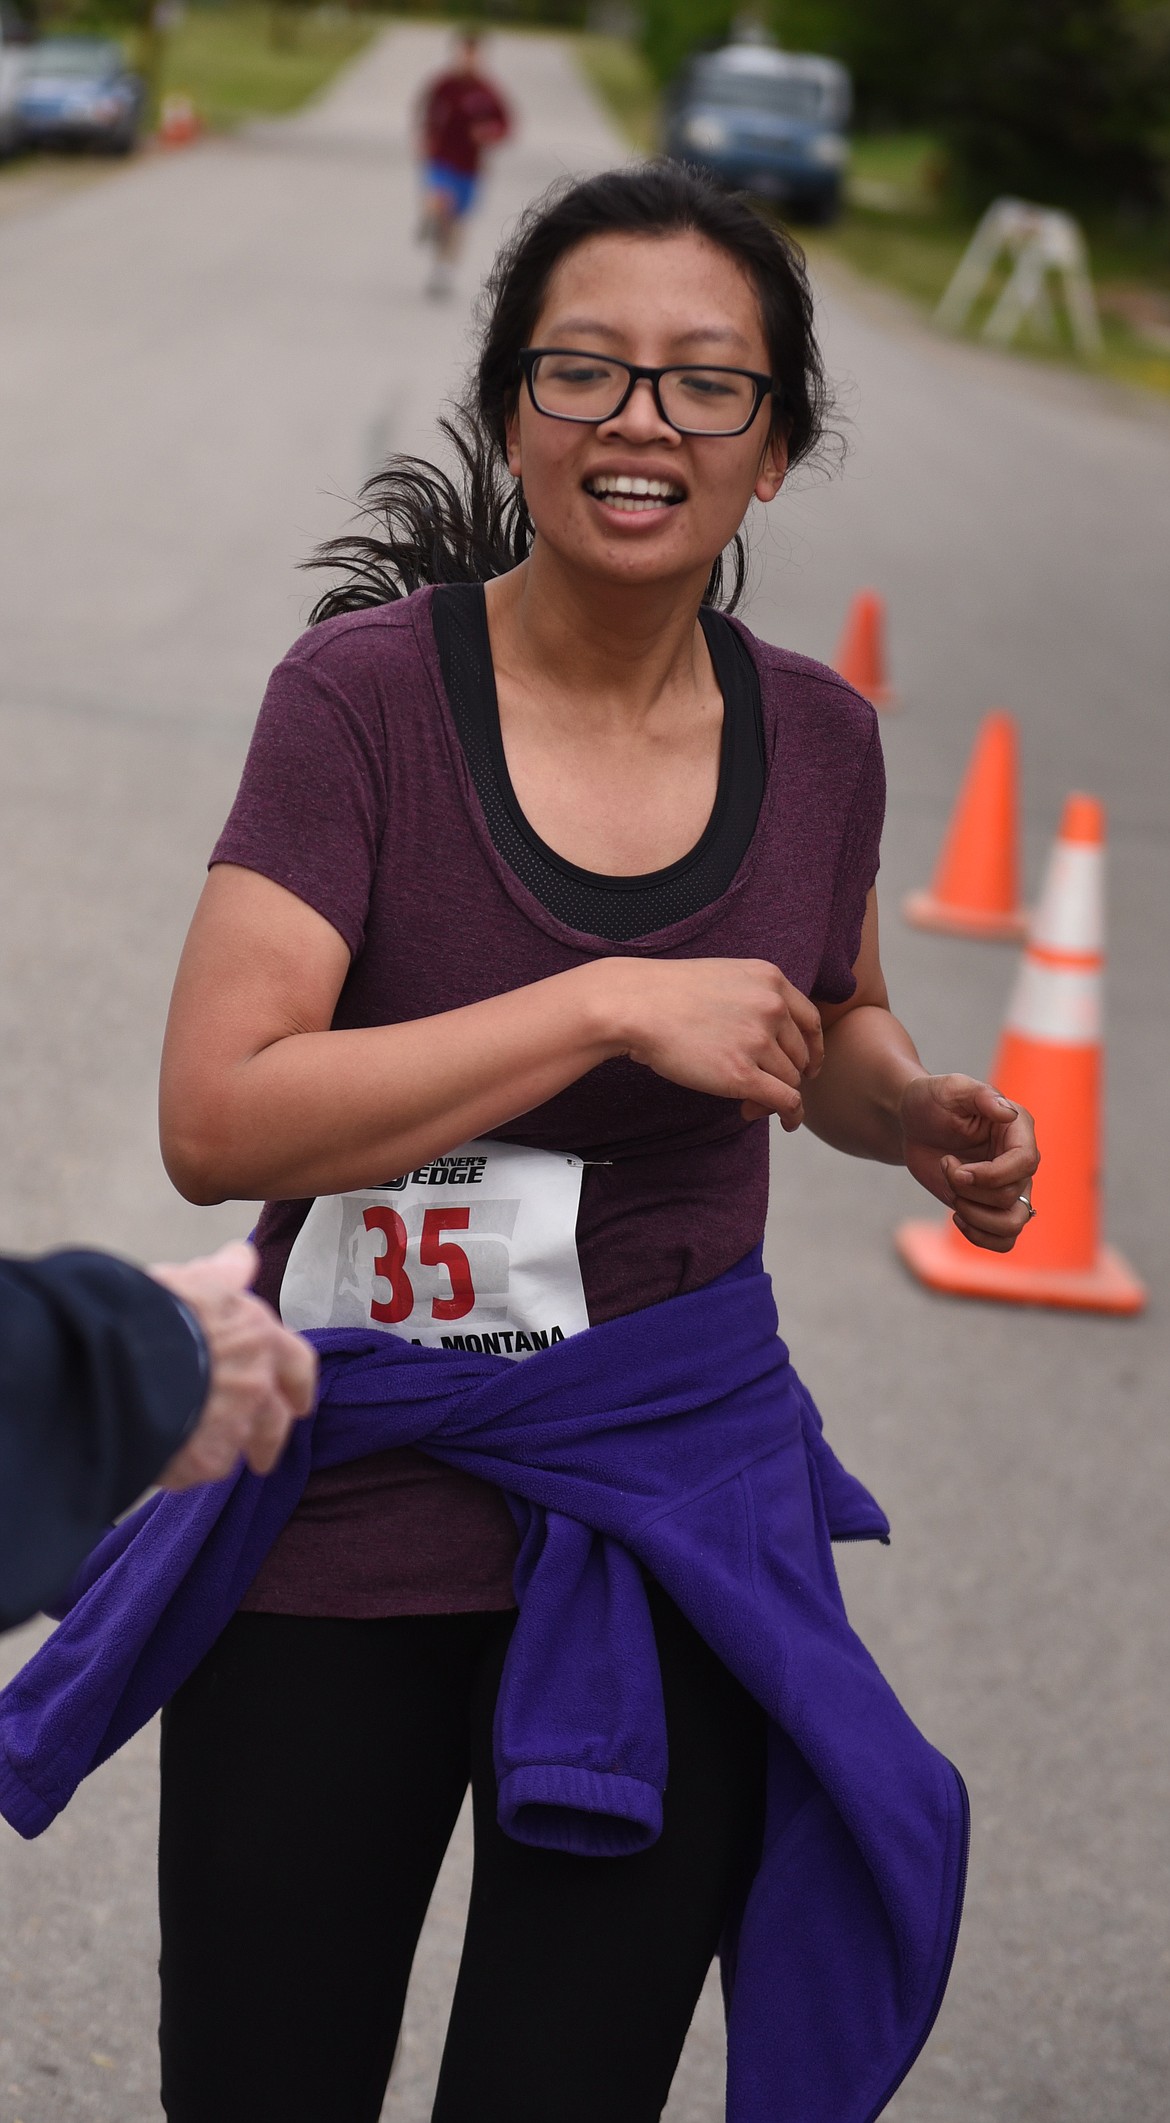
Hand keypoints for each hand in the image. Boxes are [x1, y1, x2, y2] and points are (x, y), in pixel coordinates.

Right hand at [149, 1241, 317, 1487]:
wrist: (118, 1359)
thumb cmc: (156, 1311)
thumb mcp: (193, 1280)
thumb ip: (224, 1273)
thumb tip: (241, 1257)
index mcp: (259, 1338)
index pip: (297, 1364)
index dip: (298, 1384)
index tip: (299, 1403)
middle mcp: (256, 1385)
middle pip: (275, 1422)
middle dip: (269, 1439)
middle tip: (260, 1456)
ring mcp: (233, 1426)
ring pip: (238, 1447)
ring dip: (224, 1449)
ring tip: (198, 1451)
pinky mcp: (203, 1460)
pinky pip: (200, 1468)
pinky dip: (186, 1465)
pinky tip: (165, 1457)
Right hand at [602, 957, 823, 1131]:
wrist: (635, 1005)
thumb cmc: (666, 994)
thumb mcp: (724, 978)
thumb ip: (753, 997)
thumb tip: (767, 1035)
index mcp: (771, 980)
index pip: (811, 1021)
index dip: (813, 1048)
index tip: (807, 1065)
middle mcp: (772, 1007)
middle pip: (800, 1054)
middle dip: (789, 1075)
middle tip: (766, 1088)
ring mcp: (759, 1041)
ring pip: (791, 1079)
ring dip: (778, 1096)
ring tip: (753, 1103)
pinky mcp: (741, 1075)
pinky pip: (785, 1100)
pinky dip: (791, 1114)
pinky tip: (786, 1122)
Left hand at [899, 1075, 1038, 1251]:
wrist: (912, 1123)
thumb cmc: (931, 1100)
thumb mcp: (950, 1088)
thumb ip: (980, 1095)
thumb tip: (1008, 1113)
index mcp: (1018, 1129)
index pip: (1025, 1163)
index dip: (991, 1175)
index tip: (956, 1169)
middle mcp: (1019, 1161)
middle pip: (1011, 1196)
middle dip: (969, 1191)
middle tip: (945, 1167)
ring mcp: (1008, 1186)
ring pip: (1014, 1224)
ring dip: (976, 1218)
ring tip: (954, 1196)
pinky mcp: (991, 1206)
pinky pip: (1004, 1239)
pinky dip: (981, 1237)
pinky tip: (957, 1218)